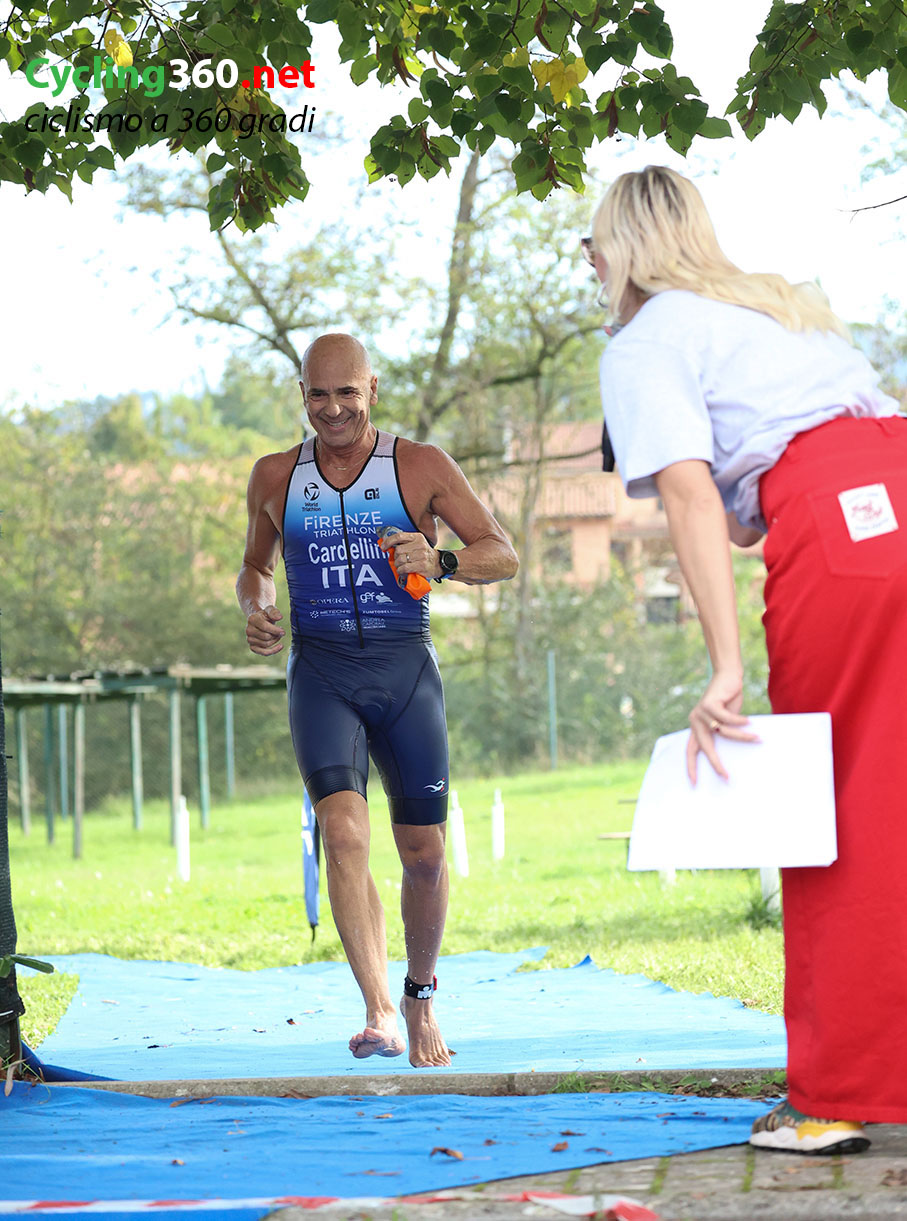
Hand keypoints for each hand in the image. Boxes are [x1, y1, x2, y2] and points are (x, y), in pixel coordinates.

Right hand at [245, 604, 284, 655]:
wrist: (261, 621)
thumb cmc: (266, 615)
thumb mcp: (270, 610)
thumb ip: (274, 612)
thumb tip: (279, 617)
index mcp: (252, 619)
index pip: (264, 627)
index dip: (275, 630)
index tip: (283, 631)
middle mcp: (248, 630)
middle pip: (266, 637)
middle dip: (276, 635)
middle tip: (280, 631)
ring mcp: (249, 639)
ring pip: (266, 644)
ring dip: (275, 640)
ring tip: (277, 635)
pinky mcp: (252, 647)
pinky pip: (263, 652)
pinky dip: (273, 650)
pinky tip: (280, 646)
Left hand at [377, 530, 439, 580]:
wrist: (439, 564)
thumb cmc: (425, 554)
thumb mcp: (417, 544)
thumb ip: (405, 543)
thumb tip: (388, 546)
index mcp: (417, 537)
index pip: (399, 536)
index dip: (388, 541)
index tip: (383, 547)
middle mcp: (420, 545)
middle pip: (398, 550)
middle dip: (395, 557)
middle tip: (397, 560)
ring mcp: (421, 555)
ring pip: (401, 559)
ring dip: (397, 565)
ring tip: (400, 566)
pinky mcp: (421, 565)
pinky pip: (405, 568)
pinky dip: (400, 570)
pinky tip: (402, 571)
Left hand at [686, 668, 760, 784]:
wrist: (727, 676)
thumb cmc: (728, 700)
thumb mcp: (723, 720)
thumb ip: (721, 733)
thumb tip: (728, 754)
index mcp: (696, 727)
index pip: (690, 751)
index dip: (691, 767)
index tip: (694, 783)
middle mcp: (695, 721)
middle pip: (704, 748)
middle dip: (715, 763)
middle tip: (725, 777)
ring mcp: (700, 712)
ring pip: (723, 732)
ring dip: (742, 737)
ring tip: (757, 739)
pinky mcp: (709, 703)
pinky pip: (727, 719)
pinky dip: (740, 722)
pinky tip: (749, 722)